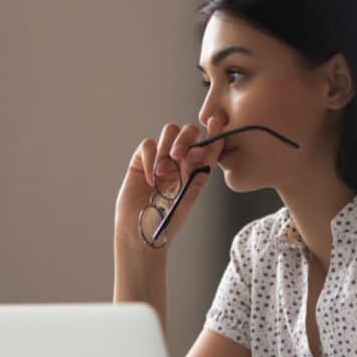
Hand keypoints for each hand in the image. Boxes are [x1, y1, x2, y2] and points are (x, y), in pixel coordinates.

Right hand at [114, 116, 225, 252]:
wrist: (142, 233)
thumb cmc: (169, 220)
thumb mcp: (189, 195)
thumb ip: (197, 171)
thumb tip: (202, 149)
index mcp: (197, 168)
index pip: (208, 143)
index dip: (213, 131)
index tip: (215, 123)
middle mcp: (180, 160)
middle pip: (188, 131)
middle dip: (186, 138)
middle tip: (180, 155)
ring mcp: (160, 158)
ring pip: (169, 131)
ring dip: (167, 147)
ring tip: (163, 172)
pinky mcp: (141, 161)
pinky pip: (148, 144)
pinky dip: (150, 158)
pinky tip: (150, 179)